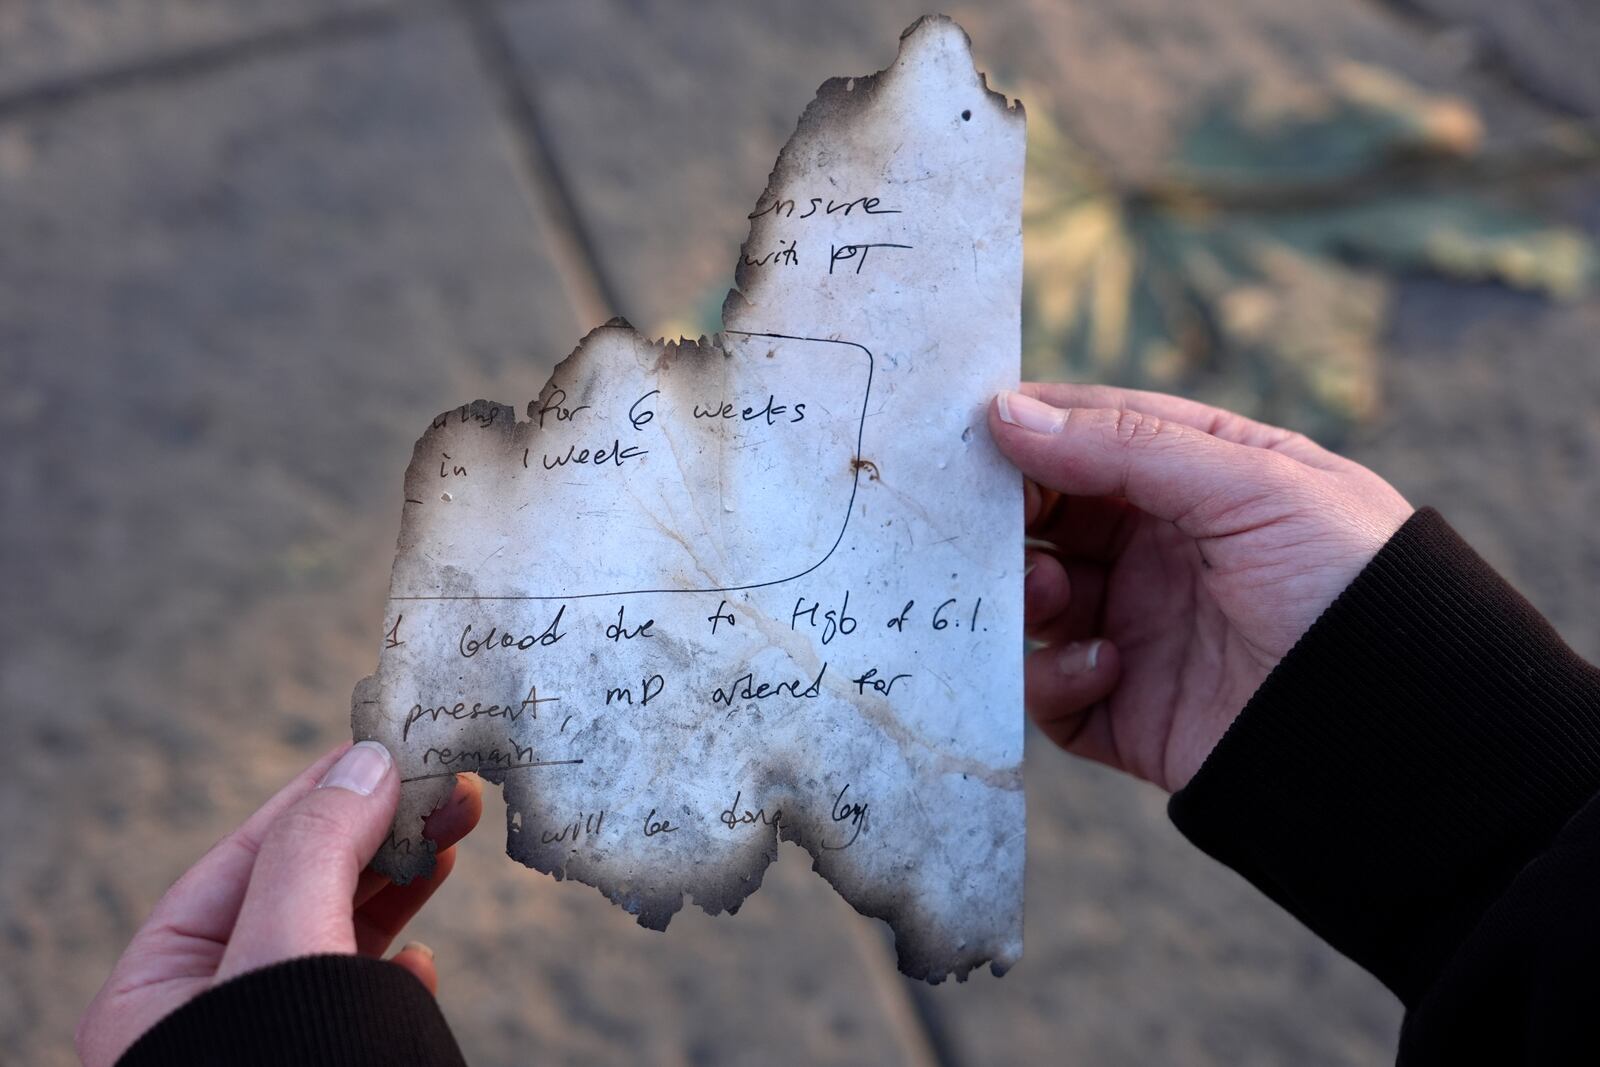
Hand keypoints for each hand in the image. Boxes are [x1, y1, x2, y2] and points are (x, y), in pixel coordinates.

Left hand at [76, 742, 481, 1066]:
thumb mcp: (286, 950)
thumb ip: (318, 851)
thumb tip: (367, 762)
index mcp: (156, 990)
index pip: (244, 857)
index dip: (319, 795)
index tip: (389, 747)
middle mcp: (207, 1014)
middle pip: (296, 890)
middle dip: (374, 834)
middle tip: (446, 786)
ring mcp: (268, 1045)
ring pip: (336, 939)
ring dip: (398, 884)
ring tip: (454, 838)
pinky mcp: (325, 1065)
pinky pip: (357, 1001)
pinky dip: (396, 966)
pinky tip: (424, 959)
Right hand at [989, 384, 1412, 791]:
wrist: (1397, 731)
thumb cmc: (1347, 581)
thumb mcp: (1251, 485)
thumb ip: (1125, 446)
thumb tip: (1006, 411)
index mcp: (1197, 480)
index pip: (1092, 436)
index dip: (1030, 429)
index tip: (971, 432)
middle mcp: (1158, 551)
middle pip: (1046, 517)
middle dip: (1009, 515)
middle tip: (984, 520)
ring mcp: (1138, 629)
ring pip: (1033, 601)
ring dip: (1023, 592)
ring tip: (1051, 594)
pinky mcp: (1123, 710)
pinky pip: (1048, 688)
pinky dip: (1053, 675)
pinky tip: (1105, 664)